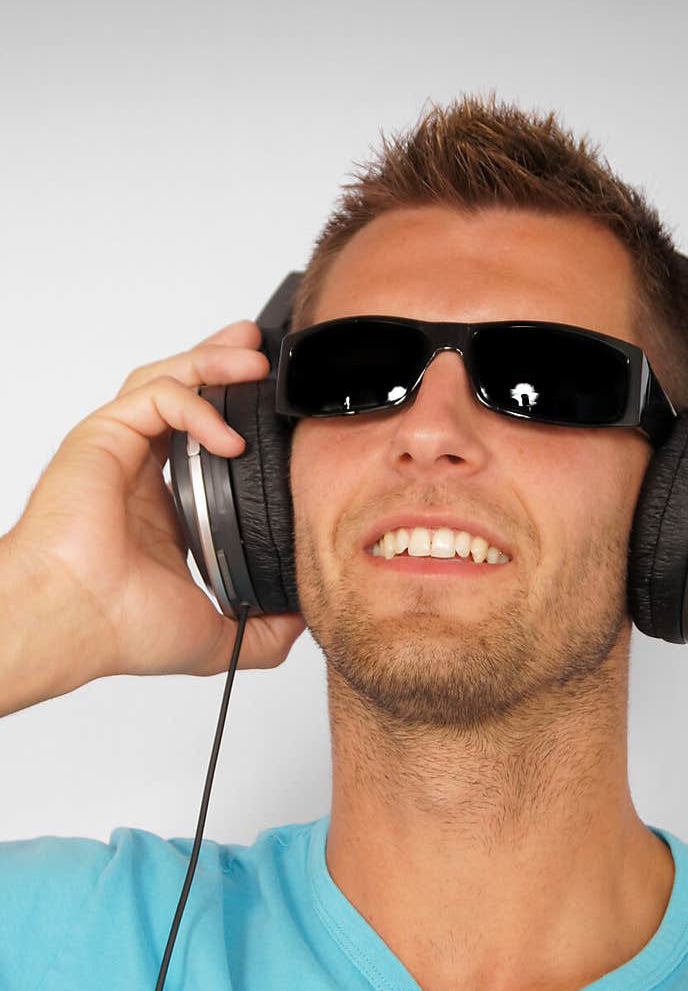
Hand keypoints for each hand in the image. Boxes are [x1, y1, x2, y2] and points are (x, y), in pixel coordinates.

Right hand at [6, 320, 306, 680]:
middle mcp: (141, 471)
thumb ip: (267, 628)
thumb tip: (308, 617)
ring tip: (255, 361)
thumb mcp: (217, 633)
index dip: (241, 417)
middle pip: (186, 394)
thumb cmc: (120, 627)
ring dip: (214, 363)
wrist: (76, 621)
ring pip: (169, 380)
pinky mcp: (104, 436)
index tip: (279, 412)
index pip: (204, 440)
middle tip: (264, 357)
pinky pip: (155, 396)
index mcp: (164, 507)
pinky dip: (195, 404)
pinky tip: (228, 436)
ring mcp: (121, 450)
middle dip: (227, 365)